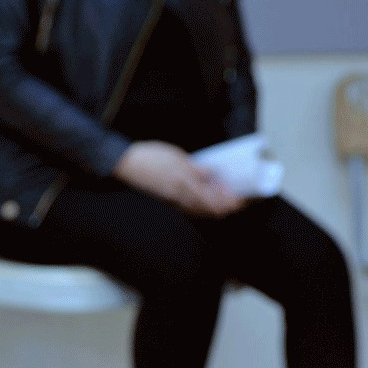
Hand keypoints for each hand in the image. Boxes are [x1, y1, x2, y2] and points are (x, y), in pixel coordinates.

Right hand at [114, 140, 245, 216]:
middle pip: (209, 211)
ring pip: (200, 211)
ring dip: (215, 207)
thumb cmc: (150, 157)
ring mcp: (173, 200)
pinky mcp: (167, 198)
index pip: (214, 202)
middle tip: (238, 200)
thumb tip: (211, 174)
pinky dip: (202, 206)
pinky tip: (206, 198)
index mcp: (185, 187)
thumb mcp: (177, 158)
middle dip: (226, 207)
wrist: (125, 163)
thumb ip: (195, 168)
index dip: (230, 203)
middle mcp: (180, 198)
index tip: (242, 200)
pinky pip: (189, 208)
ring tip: (225, 198)